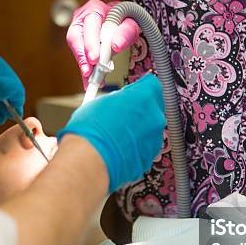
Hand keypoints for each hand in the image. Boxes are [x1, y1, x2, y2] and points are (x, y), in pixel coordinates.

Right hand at [58, 74, 165, 192]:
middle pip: (152, 109)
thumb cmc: (92, 130)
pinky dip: (134, 148)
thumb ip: (118, 99)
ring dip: (137, 131)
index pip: (151, 85)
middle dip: (139, 112)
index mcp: (145, 97)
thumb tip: (118, 101)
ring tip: (116, 136)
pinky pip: (143, 149)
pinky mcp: (148, 158)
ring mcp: (154, 140)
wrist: (90, 159)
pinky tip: (118, 149)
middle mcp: (155, 118)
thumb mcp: (101, 102)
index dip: (139, 89)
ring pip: (149, 131)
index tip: (131, 93)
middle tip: (120, 116)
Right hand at [66, 0, 139, 88]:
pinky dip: (86, 72)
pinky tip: (90, 82)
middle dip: (83, 57)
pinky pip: (81, 59)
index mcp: (94, 9)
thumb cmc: (124, 20)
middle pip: (76, 38)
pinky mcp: (80, 45)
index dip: (90, 42)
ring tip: (90, 80)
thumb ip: (126, 32)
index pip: (89, 24)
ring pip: (76, 49)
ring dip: (83, 66)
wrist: (121, 22)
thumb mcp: (131, 23)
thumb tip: (116, 45)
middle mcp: (82, 19)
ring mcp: (78, 32)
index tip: (95, 59)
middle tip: (89, 72)